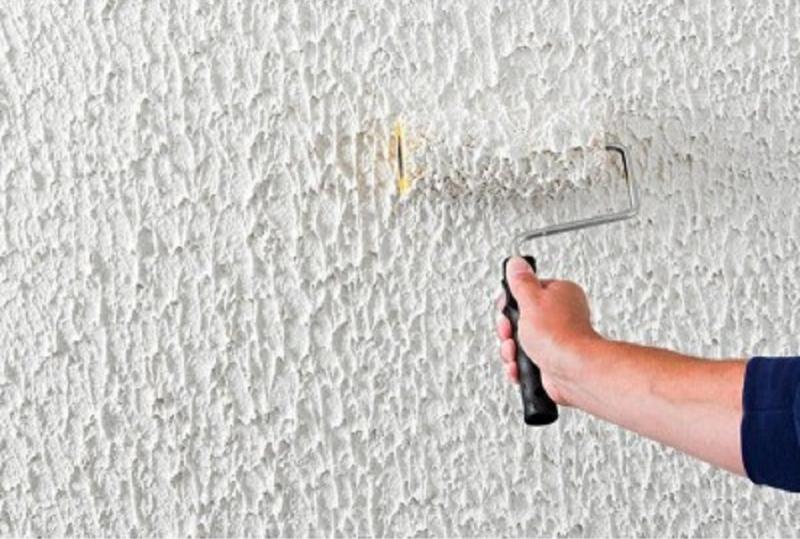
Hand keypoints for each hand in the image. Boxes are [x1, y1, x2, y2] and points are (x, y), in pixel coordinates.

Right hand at [496, 256, 600, 405]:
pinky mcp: (551, 360)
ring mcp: (556, 339)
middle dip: (509, 330)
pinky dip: (519, 365)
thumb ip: (521, 281)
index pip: (527, 291)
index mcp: (561, 293)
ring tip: (517, 352)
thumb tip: (516, 263)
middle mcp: (561, 315)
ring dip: (512, 349)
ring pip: (521, 341)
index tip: (507, 309)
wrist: (572, 370)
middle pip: (520, 318)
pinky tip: (520, 366)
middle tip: (511, 332)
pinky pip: (527, 360)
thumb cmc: (559, 335)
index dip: (511, 302)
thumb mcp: (531, 299)